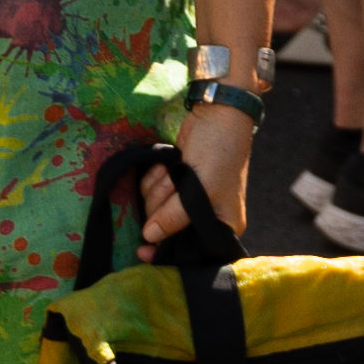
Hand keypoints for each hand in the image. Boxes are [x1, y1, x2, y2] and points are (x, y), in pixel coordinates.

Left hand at [148, 106, 256, 249]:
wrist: (216, 113)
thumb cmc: (219, 152)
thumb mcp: (199, 188)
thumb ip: (174, 217)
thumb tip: (148, 237)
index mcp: (221, 226)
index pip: (190, 251)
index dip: (164, 251)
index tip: (142, 251)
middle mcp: (203, 217)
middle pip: (166, 229)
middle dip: (162, 203)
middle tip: (174, 182)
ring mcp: (186, 199)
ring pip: (155, 209)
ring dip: (158, 187)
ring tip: (172, 168)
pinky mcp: (174, 182)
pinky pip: (151, 191)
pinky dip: (153, 178)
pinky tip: (165, 164)